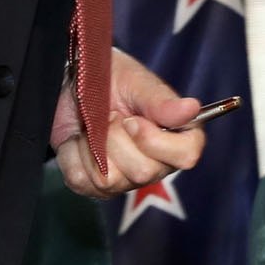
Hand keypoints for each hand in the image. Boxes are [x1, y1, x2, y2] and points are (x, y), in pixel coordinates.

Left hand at [50, 48, 205, 199]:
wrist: (73, 83)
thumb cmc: (111, 79)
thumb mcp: (137, 83)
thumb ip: (162, 101)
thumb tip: (192, 108)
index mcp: (176, 137)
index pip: (187, 156)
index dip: (156, 142)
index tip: (133, 120)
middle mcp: (155, 163)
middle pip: (143, 172)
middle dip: (117, 139)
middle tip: (111, 116)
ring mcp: (124, 179)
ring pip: (109, 180)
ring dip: (94, 146)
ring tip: (95, 126)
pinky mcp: (93, 185)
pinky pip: (80, 180)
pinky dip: (72, 154)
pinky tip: (79, 139)